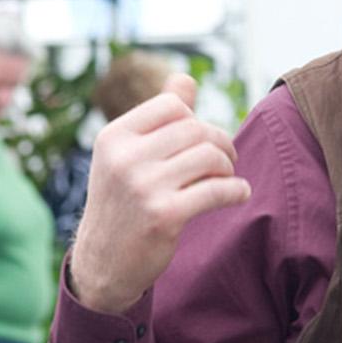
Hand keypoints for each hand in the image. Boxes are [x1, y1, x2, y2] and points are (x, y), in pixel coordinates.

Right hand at [66, 74, 249, 314]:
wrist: (103, 264)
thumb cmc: (122, 204)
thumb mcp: (127, 157)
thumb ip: (157, 118)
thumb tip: (185, 78)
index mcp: (114, 137)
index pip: (172, 106)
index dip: (195, 119)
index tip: (202, 140)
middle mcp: (125, 158)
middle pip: (196, 129)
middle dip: (220, 143)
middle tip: (226, 161)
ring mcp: (144, 187)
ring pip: (209, 157)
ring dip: (228, 167)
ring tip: (227, 178)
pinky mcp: (164, 216)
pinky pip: (217, 191)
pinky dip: (236, 190)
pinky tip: (238, 195)